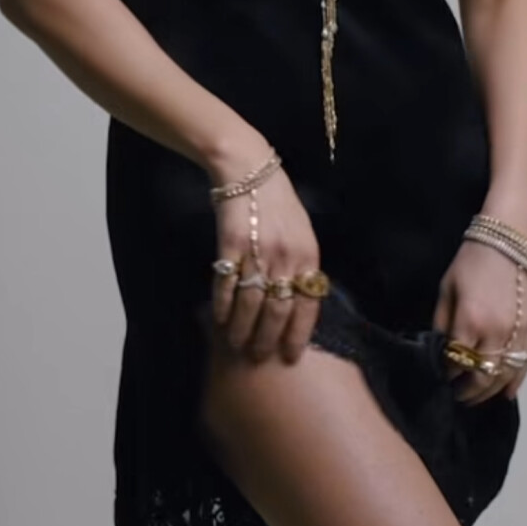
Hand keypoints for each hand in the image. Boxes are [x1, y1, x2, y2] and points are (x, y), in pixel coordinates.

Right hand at [210, 160, 322, 363]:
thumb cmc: (278, 202)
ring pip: (251, 302)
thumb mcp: (302, 232)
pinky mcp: (230, 244)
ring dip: (241, 328)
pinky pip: (226, 283)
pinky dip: (221, 305)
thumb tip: (296, 304)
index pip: (308, 304)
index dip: (298, 333)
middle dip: (268, 339)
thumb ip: (301, 265)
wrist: (248, 169)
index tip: (290, 357)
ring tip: (235, 345)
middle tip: (258, 357)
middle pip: (278, 309)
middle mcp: (286, 256)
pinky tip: (218, 319)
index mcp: (308, 254)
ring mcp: (257, 250)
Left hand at [432, 237, 526, 403]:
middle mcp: (495, 332)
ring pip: (503, 376)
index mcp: (469, 321)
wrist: (510, 240)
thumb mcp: (446, 288)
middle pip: (480, 376)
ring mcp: (517, 334)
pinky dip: (514, 382)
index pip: (455, 361)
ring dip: (488, 391)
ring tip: (475, 396)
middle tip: (456, 394)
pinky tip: (504, 394)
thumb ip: (442, 322)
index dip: (446, 371)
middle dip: (466, 390)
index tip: (441, 374)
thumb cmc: (472, 260)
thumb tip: (443, 348)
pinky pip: (524, 365)